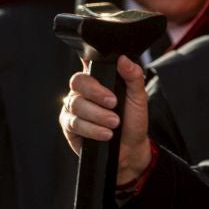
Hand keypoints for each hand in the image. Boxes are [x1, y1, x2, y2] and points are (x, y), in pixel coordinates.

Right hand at [59, 57, 150, 188]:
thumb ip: (133, 76)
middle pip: (78, 82)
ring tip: (114, 123)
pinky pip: (74, 123)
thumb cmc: (132, 121)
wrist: (131, 149)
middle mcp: (82, 92)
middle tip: (113, 103)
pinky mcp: (69, 127)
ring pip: (76, 104)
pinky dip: (92, 129)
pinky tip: (105, 134)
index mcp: (98, 81)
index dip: (88, 63)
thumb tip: (124, 59)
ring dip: (98, 115)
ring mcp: (73, 109)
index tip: (102, 73)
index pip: (88, 65)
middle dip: (96, 93)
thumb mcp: (138, 97)